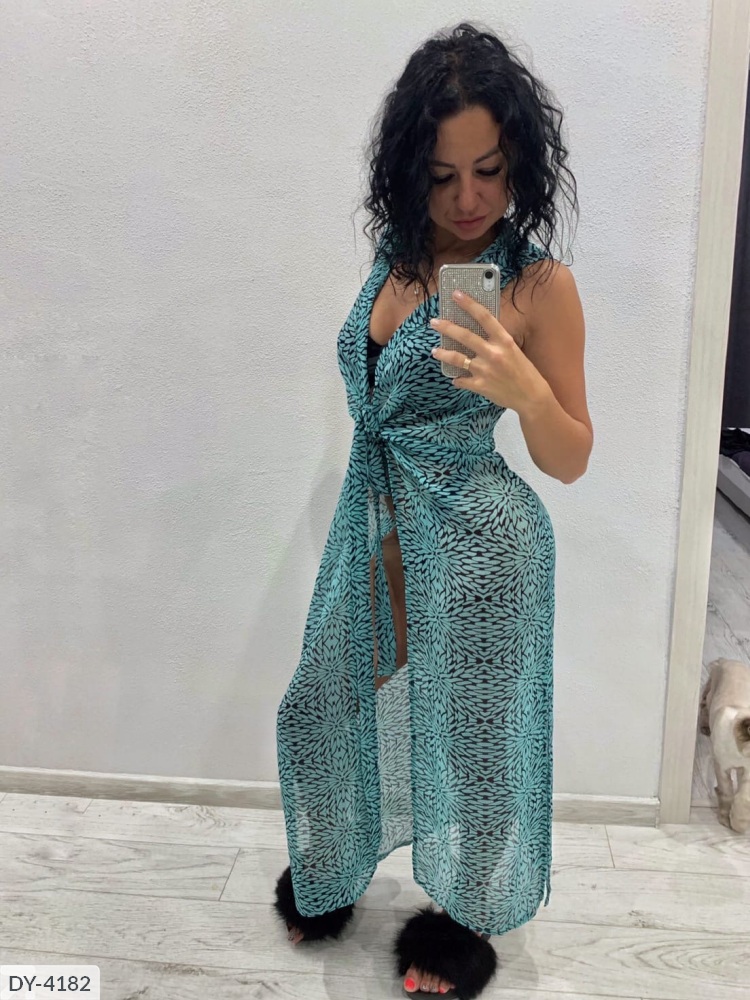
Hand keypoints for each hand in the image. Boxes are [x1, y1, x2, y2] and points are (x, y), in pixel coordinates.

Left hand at [429, 289, 549, 414]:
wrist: (531, 396)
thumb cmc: (524, 371)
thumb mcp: (512, 349)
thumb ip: (496, 341)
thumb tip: (477, 331)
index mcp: (504, 340)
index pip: (484, 317)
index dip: (469, 304)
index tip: (456, 294)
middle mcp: (493, 353)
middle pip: (465, 336)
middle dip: (447, 327)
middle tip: (434, 322)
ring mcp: (485, 370)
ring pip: (457, 359)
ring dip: (443, 354)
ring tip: (434, 351)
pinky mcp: (481, 385)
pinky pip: (461, 381)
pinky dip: (457, 380)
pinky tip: (455, 378)